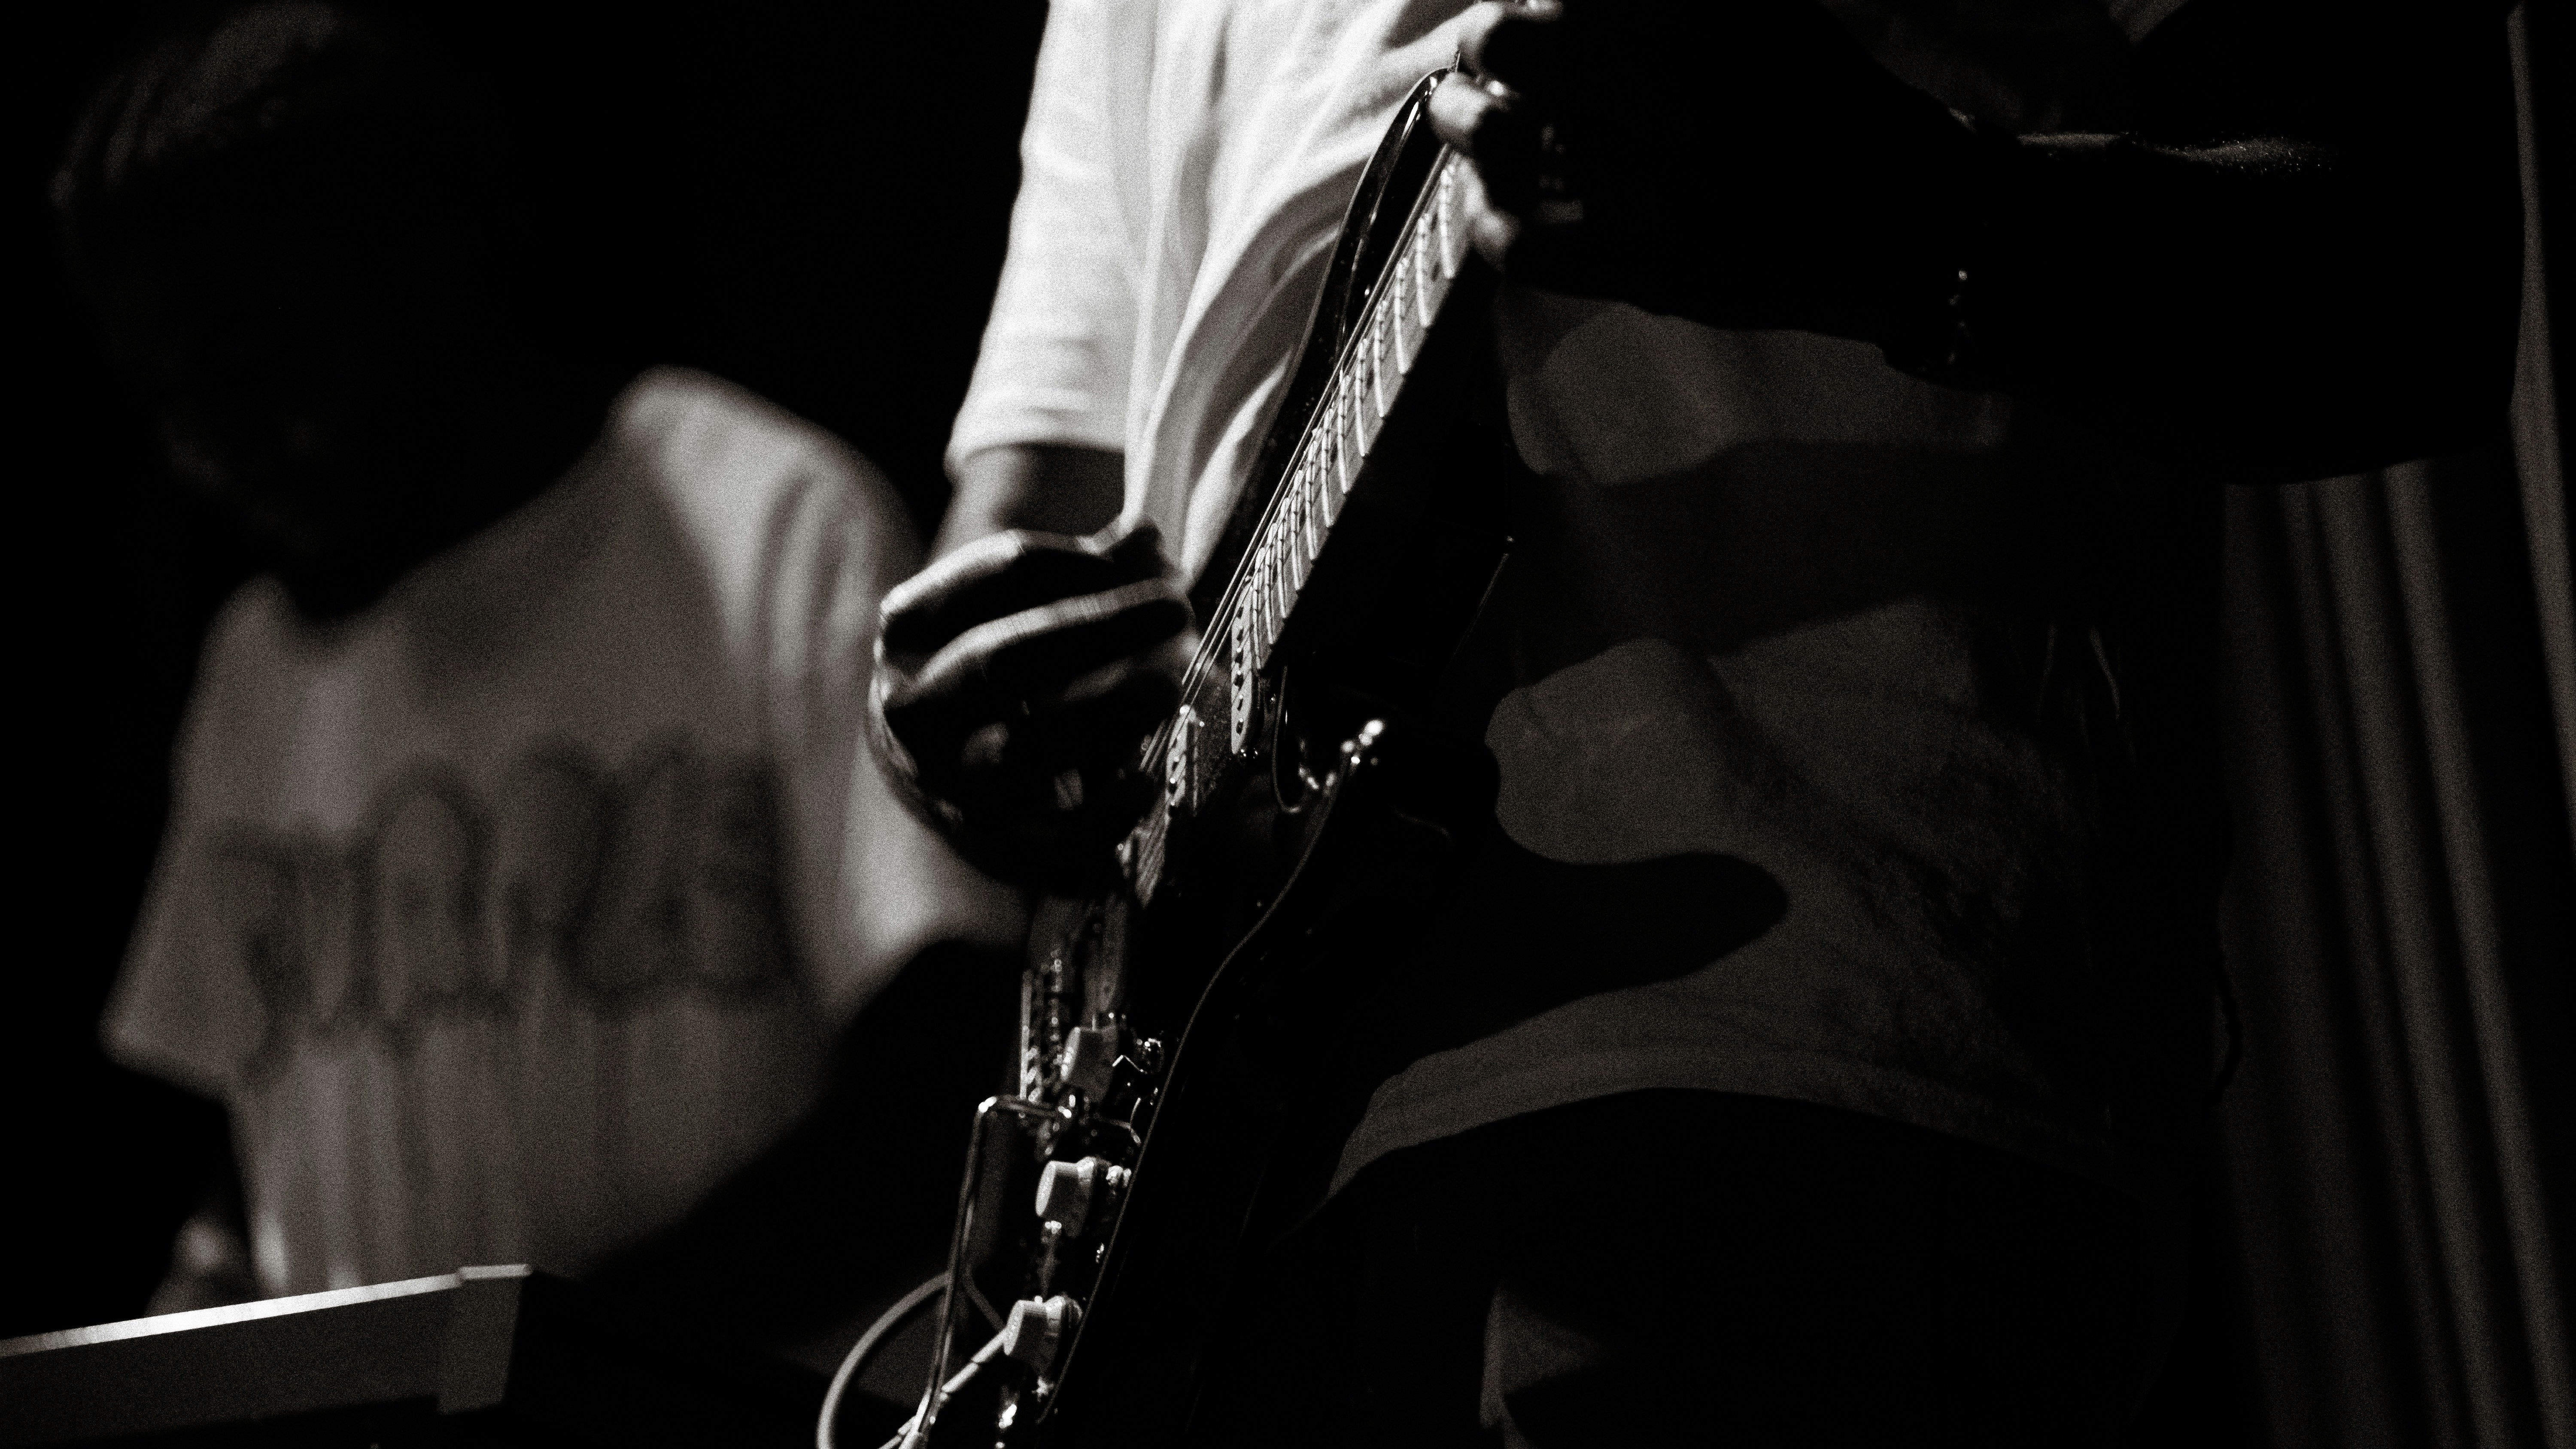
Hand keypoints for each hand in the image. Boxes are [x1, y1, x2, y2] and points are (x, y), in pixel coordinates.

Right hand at [871, 520, 1190, 886]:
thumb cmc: (991, 667)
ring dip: (1102, 714)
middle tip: (1176, 609)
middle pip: (1000, 662)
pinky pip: (1046, 838)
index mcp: (913, 626)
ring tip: (1168, 684)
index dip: (1081, 561)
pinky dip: (1099, 815)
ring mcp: (950, 779)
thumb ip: (1083, 571)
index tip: (1149, 557)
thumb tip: (1145, 537)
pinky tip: (1144, 782)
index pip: (1000, 575)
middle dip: (1093, 632)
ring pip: (1021, 750)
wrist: (934, 766)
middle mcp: (917, 707)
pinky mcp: (993, 842)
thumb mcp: (1012, 607)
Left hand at [1427, 0, 1989, 347]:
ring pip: (1503, 145)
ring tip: (1465, 120)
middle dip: (1480, 45)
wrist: (1901, 217)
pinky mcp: (1653, 273)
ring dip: (1463, 126)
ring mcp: (1664, 193)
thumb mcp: (1758, 11)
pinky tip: (1492, 206)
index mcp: (1708, 24)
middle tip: (1478, 62)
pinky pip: (1525, 246)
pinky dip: (1487, 220)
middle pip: (1511, 46)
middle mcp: (1683, 99)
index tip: (1518, 10)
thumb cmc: (1817, 105)